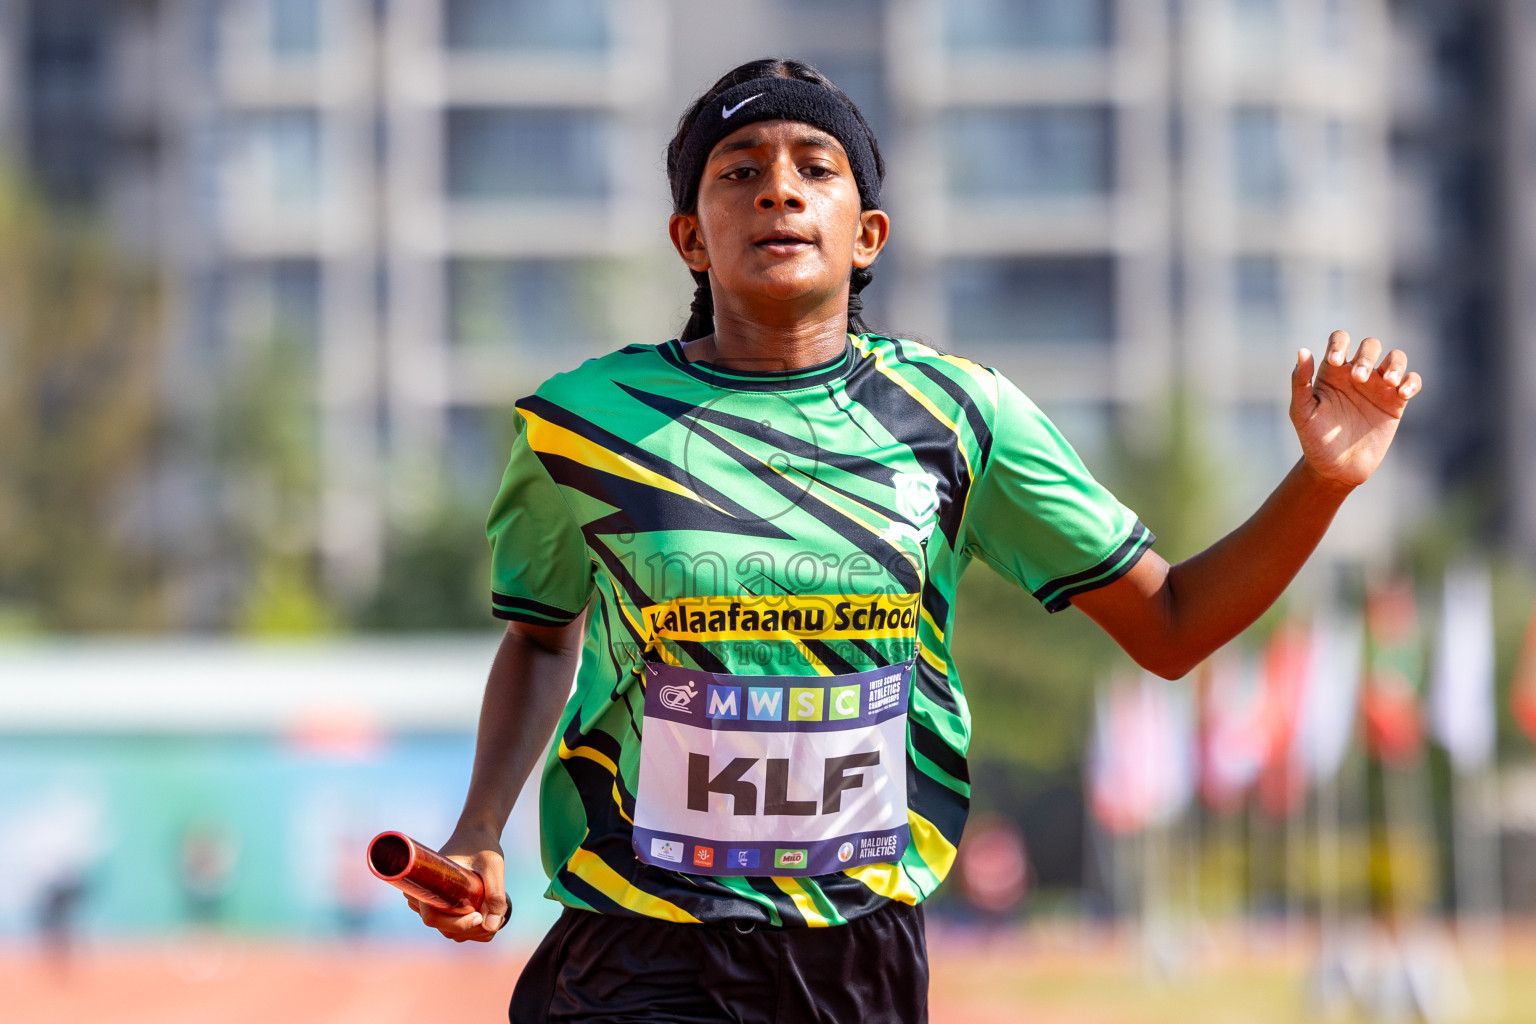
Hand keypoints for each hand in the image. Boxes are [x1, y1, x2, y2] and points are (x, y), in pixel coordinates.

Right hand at [403, 832, 507, 942]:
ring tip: (495, 910)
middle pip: (445, 929)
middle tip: (497, 913)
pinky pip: (456, 929)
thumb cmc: (482, 846)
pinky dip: (474, 929)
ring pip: (452, 932)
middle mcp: (423, 897)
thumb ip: (496, 893)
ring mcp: (433, 905)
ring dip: (475, 930)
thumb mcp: (493, 865)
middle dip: (473, 928)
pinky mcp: (443, 908)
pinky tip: (489, 916)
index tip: (478, 916)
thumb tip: (491, 927)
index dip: (456, 924)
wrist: (476, 835)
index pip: (432, 918)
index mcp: (425, 883)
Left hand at [1290, 330, 1421, 488]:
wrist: (1335, 468)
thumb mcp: (1301, 411)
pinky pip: (1412, 381)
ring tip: (1388, 382)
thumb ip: (1300, 382)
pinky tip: (1402, 394)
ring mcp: (1378, 387)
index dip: (1340, 343)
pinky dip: (1412, 382)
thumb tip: (1303, 351)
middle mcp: (1356, 374)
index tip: (1336, 362)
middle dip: (1367, 356)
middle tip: (1359, 379)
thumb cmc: (1314, 439)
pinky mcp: (1396, 403)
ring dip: (1395, 364)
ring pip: (1396, 358)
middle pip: (1371, 345)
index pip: (1340, 340)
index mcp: (1332, 371)